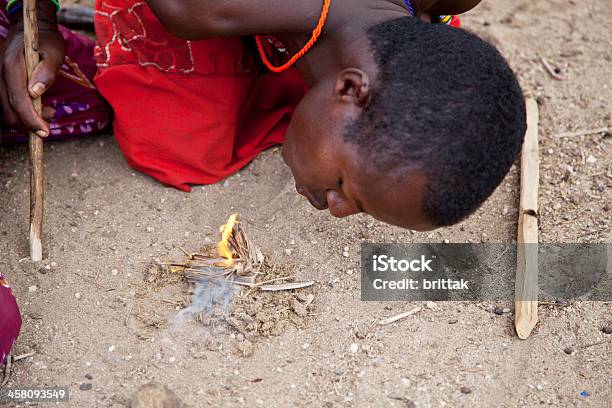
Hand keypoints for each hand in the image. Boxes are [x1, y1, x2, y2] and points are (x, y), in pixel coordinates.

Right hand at [0, 2, 64, 136]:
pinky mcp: (4, 83)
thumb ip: (47, 72)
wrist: (30, 29)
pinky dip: (23, 112)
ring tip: (49, 112)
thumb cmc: (46, 40)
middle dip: (29, 124)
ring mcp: (0, 80)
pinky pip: (9, 104)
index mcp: (13, 68)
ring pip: (7, 110)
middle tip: (49, 124)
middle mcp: (2, 75)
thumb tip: (36, 92)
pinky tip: (40, 107)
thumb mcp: (54, 53)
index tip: (45, 132)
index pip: (18, 100)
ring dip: (26, 119)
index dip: (30, 120)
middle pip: (9, 110)